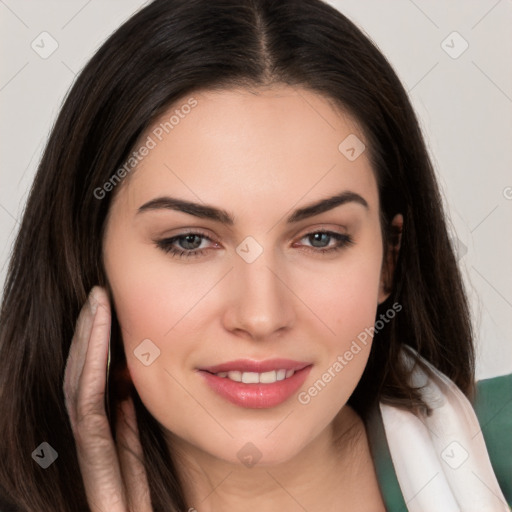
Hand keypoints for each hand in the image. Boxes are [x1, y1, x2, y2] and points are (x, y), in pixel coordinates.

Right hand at [63, 286, 151, 511]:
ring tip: (98, 311)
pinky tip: (111, 360)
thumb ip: (130, 448)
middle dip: (88, 342)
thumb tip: (125, 397)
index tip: (108, 313)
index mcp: (106, 458)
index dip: (98, 352)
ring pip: (83, 403)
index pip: (98, 396)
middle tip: (97, 298)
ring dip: (90, 354)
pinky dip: (98, 393)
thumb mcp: (145, 484)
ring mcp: (92, 479)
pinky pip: (94, 435)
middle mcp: (93, 463)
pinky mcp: (101, 497)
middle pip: (84, 390)